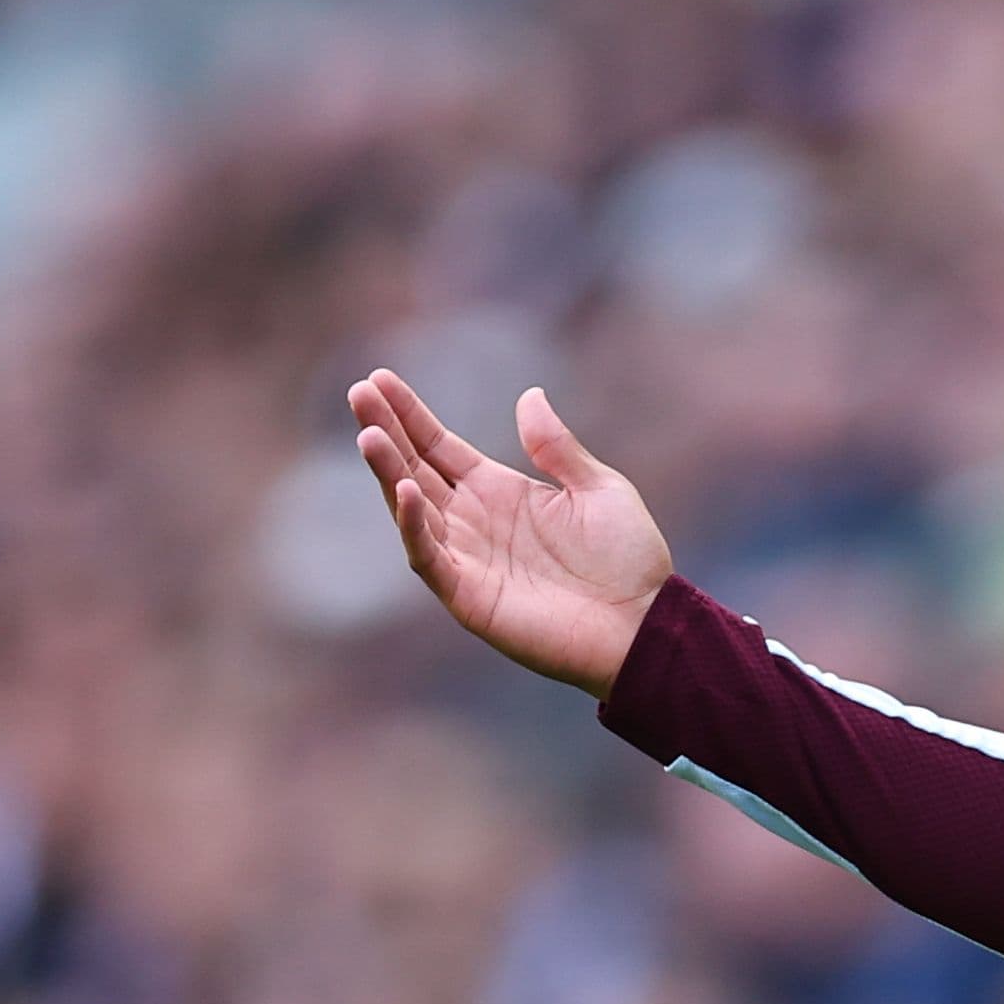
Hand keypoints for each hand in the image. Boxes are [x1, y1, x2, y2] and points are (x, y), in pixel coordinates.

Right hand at [347, 369, 673, 702]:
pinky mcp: (469, 596)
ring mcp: (467, 559)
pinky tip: (405, 490)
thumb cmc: (628, 561)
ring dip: (389, 473)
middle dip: (386, 432)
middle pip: (415, 470)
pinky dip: (413, 526)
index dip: (409, 416)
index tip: (378, 379)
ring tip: (369, 435)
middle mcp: (474, 522)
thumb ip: (558, 448)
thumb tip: (529, 395)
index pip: (440, 447)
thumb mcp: (599, 489)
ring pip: (411, 509)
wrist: (645, 624)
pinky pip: (429, 557)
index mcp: (501, 493)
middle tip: (358, 392)